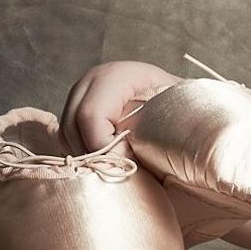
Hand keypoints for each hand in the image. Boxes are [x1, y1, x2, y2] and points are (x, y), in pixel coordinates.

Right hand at [60, 59, 235, 246]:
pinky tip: (108, 162)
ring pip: (66, 135)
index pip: (91, 116)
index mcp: (116, 76)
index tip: (128, 165)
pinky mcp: (76, 111)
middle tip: (124, 173)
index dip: (104, 147)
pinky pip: (66, 139)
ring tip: (120, 168)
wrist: (184, 104)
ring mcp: (79, 95)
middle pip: (73, 127)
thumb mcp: (177, 113)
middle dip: (96, 156)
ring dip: (89, 158)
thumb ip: (158, 130)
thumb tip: (131, 158)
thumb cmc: (184, 109)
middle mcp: (91, 82)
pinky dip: (83, 155)